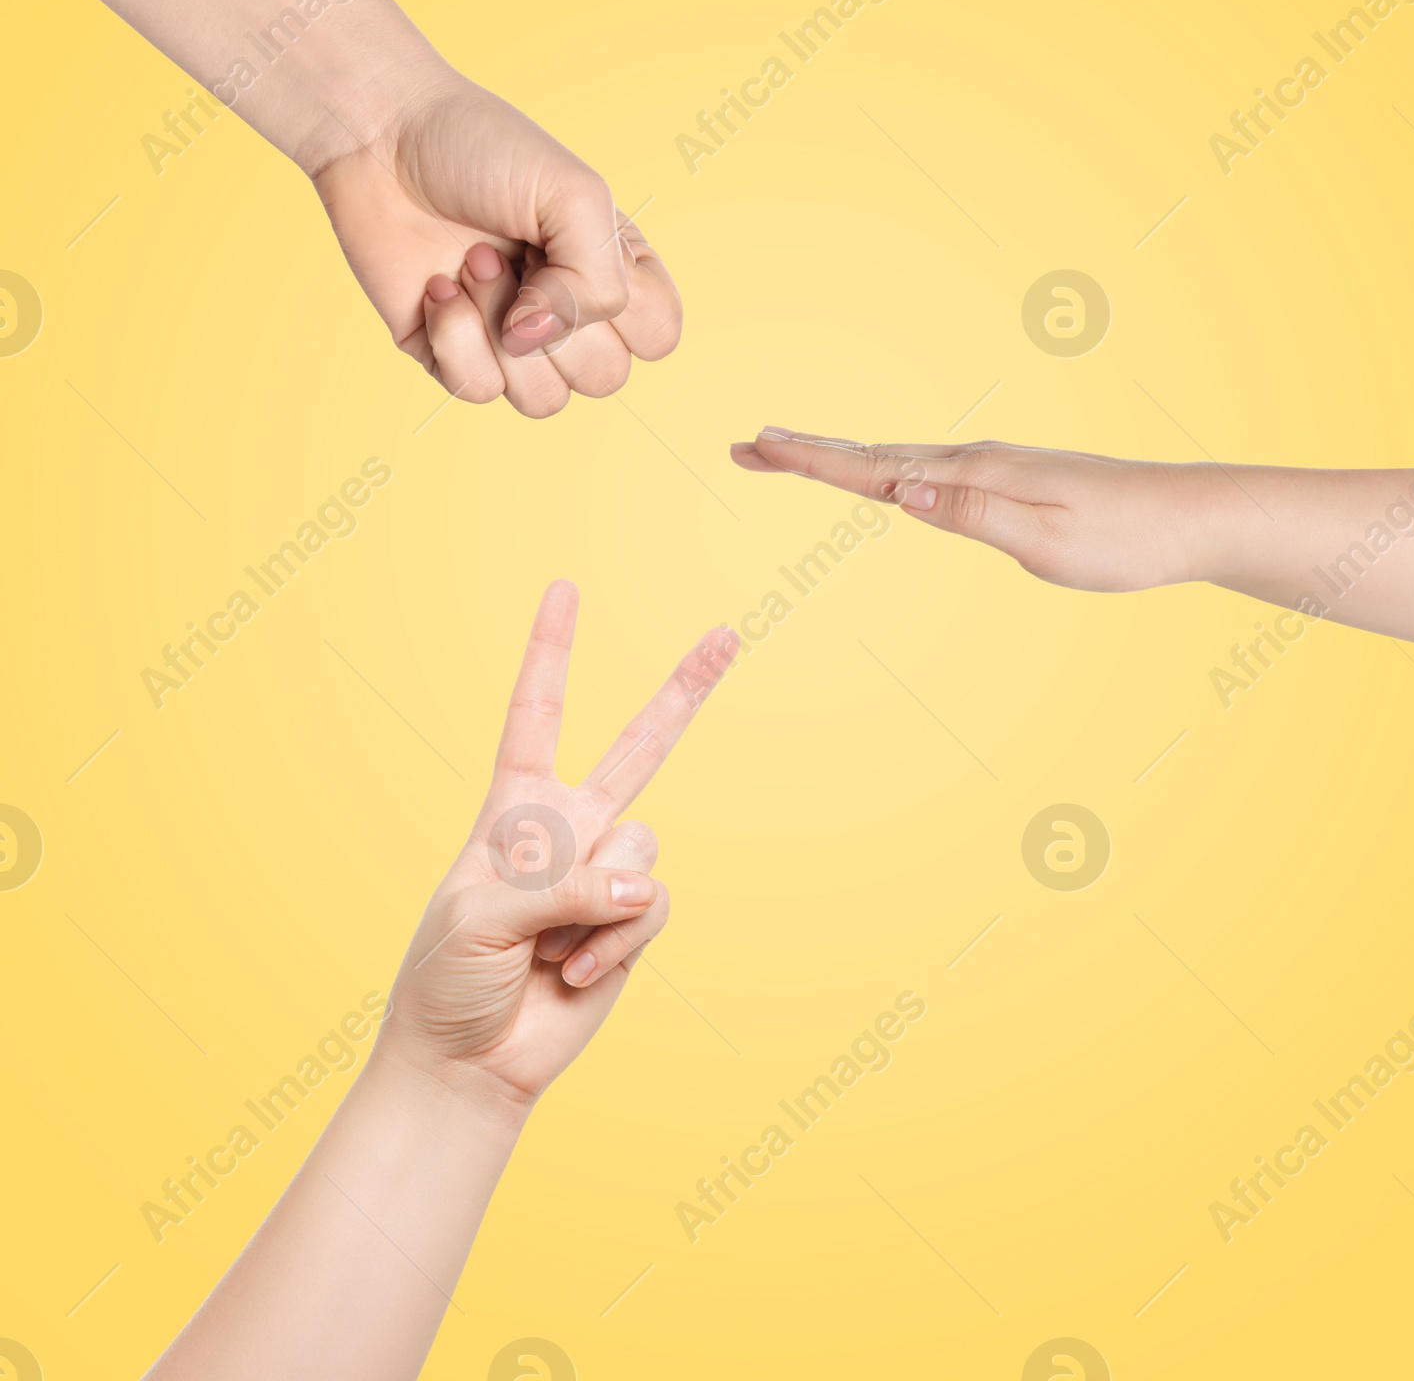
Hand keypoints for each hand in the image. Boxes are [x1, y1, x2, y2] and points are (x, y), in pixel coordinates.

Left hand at [312, 68, 681, 416]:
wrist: (382, 137)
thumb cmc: (484, 151)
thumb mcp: (575, 195)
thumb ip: (599, 282)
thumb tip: (536, 342)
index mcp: (614, 273)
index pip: (660, 337)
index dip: (626, 308)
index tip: (581, 245)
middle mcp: (569, 316)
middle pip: (604, 378)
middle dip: (556, 316)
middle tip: (518, 248)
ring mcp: (511, 343)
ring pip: (544, 399)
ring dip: (499, 323)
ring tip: (474, 259)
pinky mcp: (452, 357)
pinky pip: (477, 390)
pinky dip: (453, 334)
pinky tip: (437, 285)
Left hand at [374, 581, 737, 1115]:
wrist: (468, 1061)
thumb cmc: (447, 979)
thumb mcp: (479, 915)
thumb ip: (564, 885)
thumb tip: (641, 882)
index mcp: (513, 809)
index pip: (536, 714)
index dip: (551, 651)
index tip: (565, 590)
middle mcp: (568, 830)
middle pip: (637, 746)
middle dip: (685, 690)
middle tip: (729, 634)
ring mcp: (605, 875)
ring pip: (642, 847)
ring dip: (594, 906)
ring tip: (548, 948)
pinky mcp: (632, 925)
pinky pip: (650, 907)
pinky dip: (611, 945)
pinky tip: (573, 974)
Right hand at [731, 428, 1207, 591]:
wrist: (1192, 517)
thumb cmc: (1125, 537)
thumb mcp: (1047, 540)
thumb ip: (972, 514)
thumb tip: (902, 492)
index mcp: (976, 474)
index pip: (876, 467)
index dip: (811, 461)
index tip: (756, 448)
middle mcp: (978, 461)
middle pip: (875, 454)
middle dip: (809, 452)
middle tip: (750, 445)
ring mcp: (995, 468)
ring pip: (901, 458)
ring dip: (844, 456)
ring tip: (799, 452)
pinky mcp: (1013, 481)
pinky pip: (930, 470)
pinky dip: (889, 467)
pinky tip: (890, 474)